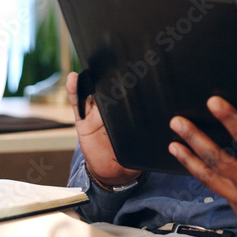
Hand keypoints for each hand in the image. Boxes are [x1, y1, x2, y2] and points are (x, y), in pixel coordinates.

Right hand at [66, 71, 141, 185]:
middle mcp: (111, 109)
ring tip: (90, 69)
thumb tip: (162, 129)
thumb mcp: (143, 143)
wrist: (113, 171)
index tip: (134, 68)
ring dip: (90, 78)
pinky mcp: (83, 120)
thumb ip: (148, 135)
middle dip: (111, 76)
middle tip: (114, 65)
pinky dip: (74, 90)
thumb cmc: (132, 155)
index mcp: (127, 111)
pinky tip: (73, 78)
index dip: (130, 80)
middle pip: (110, 87)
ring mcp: (96, 113)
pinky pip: (77, 103)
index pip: (129, 92)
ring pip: (92, 91)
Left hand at [168, 97, 236, 236]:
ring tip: (174, 144)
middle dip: (194, 138)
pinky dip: (207, 177)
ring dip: (190, 160)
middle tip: (178, 122)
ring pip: (211, 179)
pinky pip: (220, 192)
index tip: (213, 102)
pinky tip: (194, 164)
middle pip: (218, 159)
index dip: (228, 117)